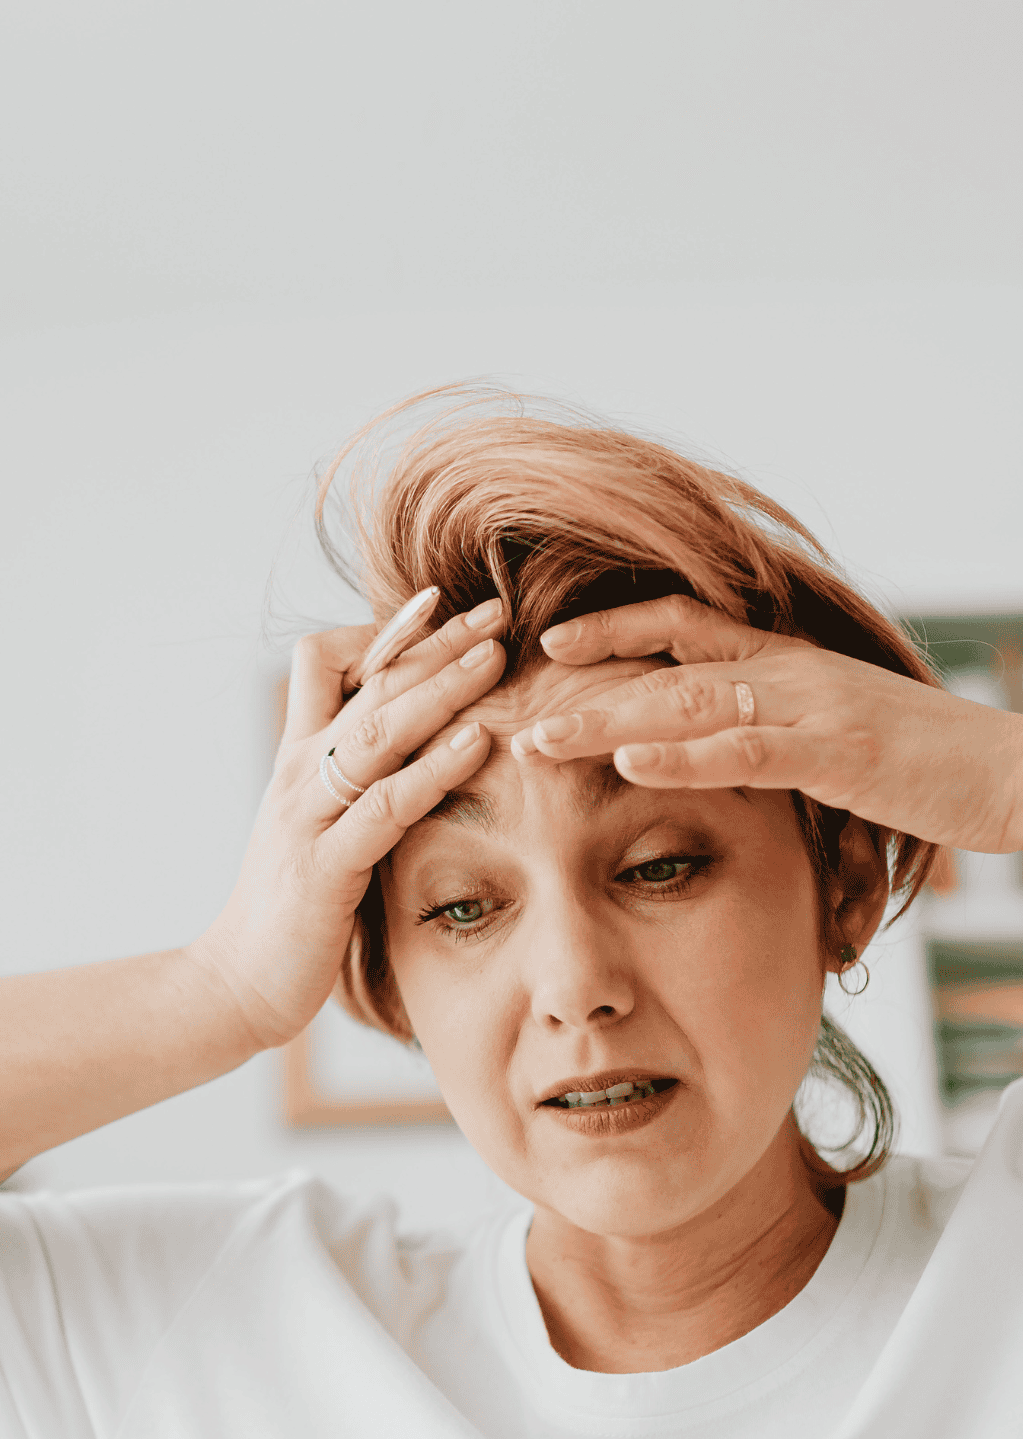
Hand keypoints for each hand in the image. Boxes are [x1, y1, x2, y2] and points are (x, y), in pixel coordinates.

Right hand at [190, 601, 504, 1048]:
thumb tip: (408, 754)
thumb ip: (353, 787)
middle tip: (495, 608)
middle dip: (434, 642)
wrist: (234, 984)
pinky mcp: (325, 868)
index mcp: (297, 761)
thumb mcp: (318, 831)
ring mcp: (307, 817)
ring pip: (378, 732)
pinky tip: (477, 743)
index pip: (327, 663)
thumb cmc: (289, 912)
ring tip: (495, 655)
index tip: (439, 604)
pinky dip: (433, 769)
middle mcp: (298, 774)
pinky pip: (385, 806)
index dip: (383, 631)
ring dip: (441, 687)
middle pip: (368, 684)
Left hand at [512, 594, 1022, 855]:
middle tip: (507, 699)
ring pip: (689, 702)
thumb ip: (773, 732)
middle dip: (581, 680)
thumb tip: (712, 747)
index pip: (682, 626)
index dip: (611, 628)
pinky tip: (631, 763)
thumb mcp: (835, 738)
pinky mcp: (839, 753)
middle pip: (664, 662)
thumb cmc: (927, 764)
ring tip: (539, 737)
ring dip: (607, 720)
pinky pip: (750, 750)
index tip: (546, 642)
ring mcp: (813, 708)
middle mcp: (789, 672)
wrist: (1016, 773)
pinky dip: (686, 756)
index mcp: (785, 664)